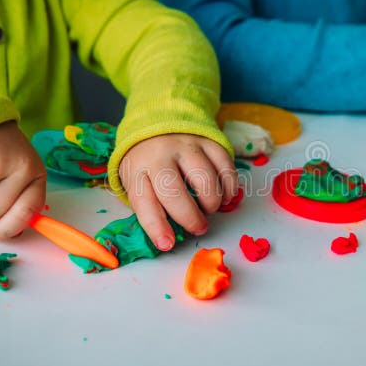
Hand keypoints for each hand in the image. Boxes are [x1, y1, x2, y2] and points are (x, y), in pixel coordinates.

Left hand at [119, 134, 236, 251]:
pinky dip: (229, 187)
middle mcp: (160, 155)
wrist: (158, 120)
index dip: (156, 227)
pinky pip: (225, 165)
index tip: (167, 244)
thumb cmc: (147, 161)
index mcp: (137, 170)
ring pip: (205, 178)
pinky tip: (225, 197)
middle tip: (198, 228)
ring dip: (212, 202)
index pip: (144, 202)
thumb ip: (150, 204)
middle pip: (174, 191)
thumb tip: (169, 237)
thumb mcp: (136, 180)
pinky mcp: (208, 140)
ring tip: (210, 209)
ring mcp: (185, 145)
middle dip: (190, 217)